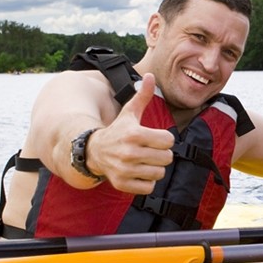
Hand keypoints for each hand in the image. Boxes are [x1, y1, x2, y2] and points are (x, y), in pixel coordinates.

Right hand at [87, 73, 174, 194]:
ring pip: (159, 173)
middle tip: (149, 150)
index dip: (164, 139)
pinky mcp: (122, 184)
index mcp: (134, 134)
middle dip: (161, 154)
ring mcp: (125, 170)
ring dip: (154, 168)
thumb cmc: (118, 130)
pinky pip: (149, 187)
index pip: (169, 140)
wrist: (94, 151)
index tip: (153, 138)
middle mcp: (129, 153)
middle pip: (167, 157)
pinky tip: (138, 172)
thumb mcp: (129, 112)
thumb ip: (142, 95)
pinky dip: (147, 182)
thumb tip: (150, 75)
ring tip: (143, 161)